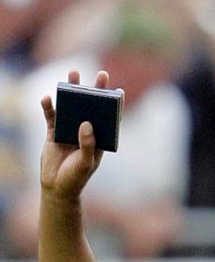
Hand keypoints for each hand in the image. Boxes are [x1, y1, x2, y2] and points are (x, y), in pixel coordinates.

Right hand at [40, 69, 120, 196]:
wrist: (57, 187)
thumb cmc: (76, 177)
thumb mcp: (86, 163)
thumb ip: (88, 144)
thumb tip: (86, 124)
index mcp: (99, 138)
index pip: (109, 119)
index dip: (115, 105)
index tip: (119, 90)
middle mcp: (85, 130)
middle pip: (91, 106)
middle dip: (95, 90)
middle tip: (102, 73)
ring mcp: (69, 129)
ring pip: (71, 105)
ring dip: (71, 90)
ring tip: (72, 74)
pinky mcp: (54, 131)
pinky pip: (51, 115)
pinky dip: (49, 106)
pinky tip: (47, 99)